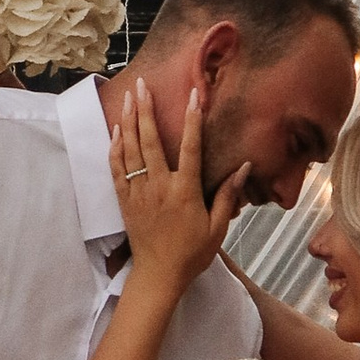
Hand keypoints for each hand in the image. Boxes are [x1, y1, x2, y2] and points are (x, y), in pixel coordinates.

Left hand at [109, 76, 234, 299]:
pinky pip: (116, 169)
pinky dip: (115, 148)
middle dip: (146, 109)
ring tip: (129, 97)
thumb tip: (244, 167)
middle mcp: (159, 186)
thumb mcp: (217, 227)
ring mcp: (138, 192)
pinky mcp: (125, 200)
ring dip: (129, 121)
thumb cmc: (193, 253)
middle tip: (142, 84)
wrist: (159, 275)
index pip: (190, 147)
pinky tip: (116, 130)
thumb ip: (227, 195)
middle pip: (150, 140)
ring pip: (130, 150)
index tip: (194, 94)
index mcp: (184, 191)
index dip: (193, 119)